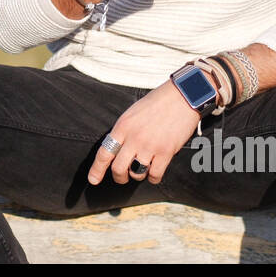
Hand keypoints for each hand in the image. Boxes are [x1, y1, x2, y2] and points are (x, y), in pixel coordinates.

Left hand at [87, 77, 202, 185]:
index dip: (97, 170)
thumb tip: (117, 150)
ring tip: (141, 169)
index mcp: (122, 127)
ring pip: (136, 174)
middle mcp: (134, 138)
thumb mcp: (132, 113)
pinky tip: (154, 172)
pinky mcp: (166, 152)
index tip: (93, 180)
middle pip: (118, 168)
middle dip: (119, 177)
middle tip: (122, 177)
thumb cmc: (157, 103)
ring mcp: (150, 146)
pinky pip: (154, 175)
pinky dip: (153, 177)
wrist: (182, 96)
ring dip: (137, 175)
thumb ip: (124, 132)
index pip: (104, 153)